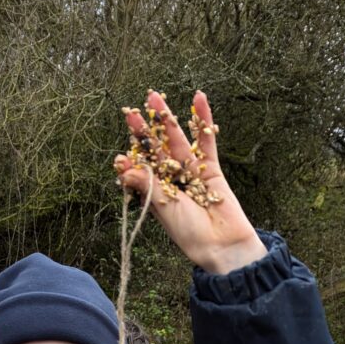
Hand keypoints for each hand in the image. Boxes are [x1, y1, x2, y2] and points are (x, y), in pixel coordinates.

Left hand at [114, 90, 266, 274]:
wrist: (223, 245)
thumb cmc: (190, 234)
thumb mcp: (164, 208)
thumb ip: (147, 185)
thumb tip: (123, 168)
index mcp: (157, 196)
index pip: (142, 171)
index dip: (132, 159)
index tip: (121, 154)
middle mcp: (172, 183)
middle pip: (157, 152)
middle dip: (146, 131)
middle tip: (133, 111)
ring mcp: (192, 174)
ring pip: (178, 142)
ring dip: (169, 120)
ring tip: (156, 98)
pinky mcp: (212, 169)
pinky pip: (206, 142)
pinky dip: (203, 121)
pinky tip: (199, 99)